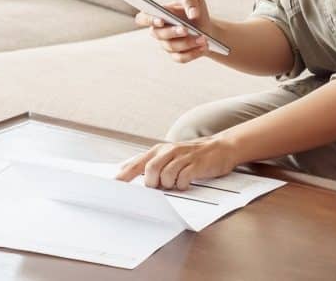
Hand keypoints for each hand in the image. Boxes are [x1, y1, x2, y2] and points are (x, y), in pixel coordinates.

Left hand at [114, 135, 239, 189]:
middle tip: (159, 187)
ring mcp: (183, 156)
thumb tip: (127, 174)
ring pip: (166, 174)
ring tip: (176, 183)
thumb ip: (151, 165)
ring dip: (169, 184)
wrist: (221, 147)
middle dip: (152, 182)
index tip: (114, 186)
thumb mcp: (170, 156)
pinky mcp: (197, 164)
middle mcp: (169, 151)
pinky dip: (182, 184)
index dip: (125, 174)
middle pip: (150, 169)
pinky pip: (183, 178)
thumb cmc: (192, 155)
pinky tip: (186, 183)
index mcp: (159, 150)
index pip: (137, 162)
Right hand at [133, 0, 213, 63]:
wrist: (207, 27)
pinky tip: (204, 47)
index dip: (148, 20)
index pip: (142, 18)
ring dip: (188, 42)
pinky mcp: (176, 56)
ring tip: (203, 38)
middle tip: (186, 29)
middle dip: (173, 32)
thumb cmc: (195, 10)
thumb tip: (192, 13)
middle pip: (159, 34)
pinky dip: (193, 53)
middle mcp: (159, 32)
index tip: (161, 19)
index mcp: (158, 14)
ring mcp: (166, 45)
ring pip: (171, 47)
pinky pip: (181, 58)